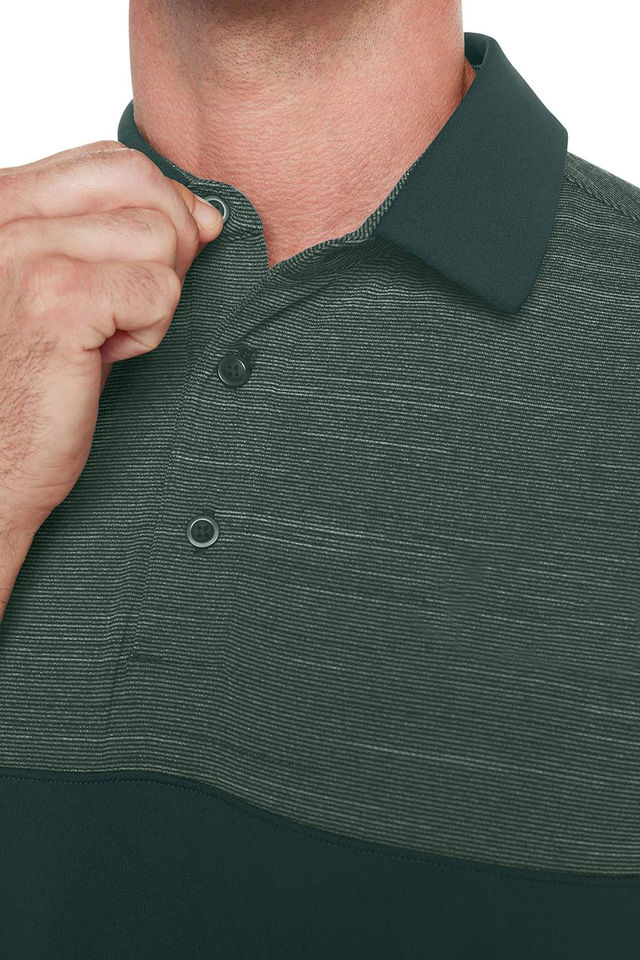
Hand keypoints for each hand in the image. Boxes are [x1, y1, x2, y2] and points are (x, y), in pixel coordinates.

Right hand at [0, 140, 222, 533]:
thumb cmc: (30, 381)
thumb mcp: (75, 289)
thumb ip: (124, 239)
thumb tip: (207, 215)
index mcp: (5, 202)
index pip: (115, 162)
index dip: (159, 208)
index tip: (147, 267)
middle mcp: (7, 213)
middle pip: (144, 182)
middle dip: (167, 245)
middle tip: (130, 306)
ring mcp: (28, 250)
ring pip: (162, 235)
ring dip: (154, 298)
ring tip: (105, 337)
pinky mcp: (58, 298)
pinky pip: (160, 289)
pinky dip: (149, 332)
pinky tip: (103, 359)